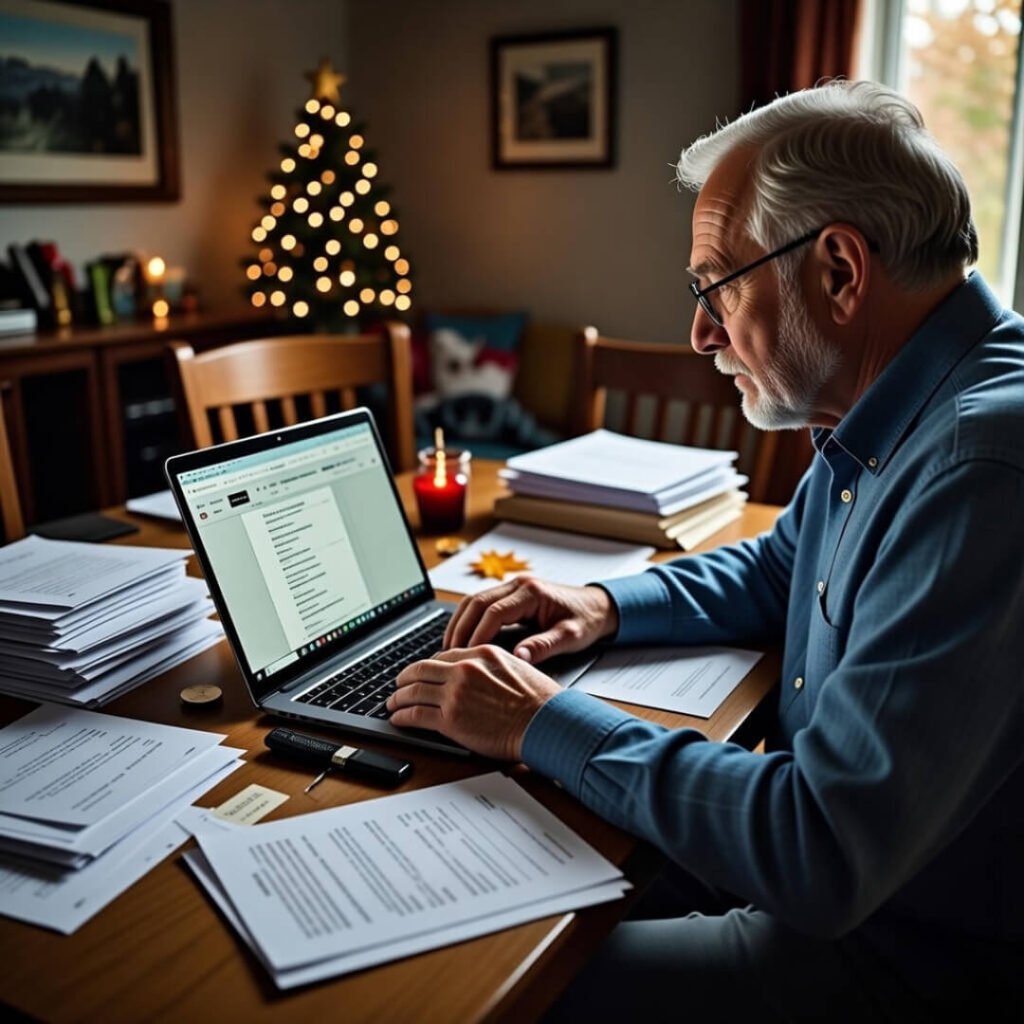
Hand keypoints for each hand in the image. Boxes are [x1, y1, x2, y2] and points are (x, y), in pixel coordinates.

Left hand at [387, 645, 560, 759]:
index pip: (444, 655)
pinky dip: (402, 716)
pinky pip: (415, 714)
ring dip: (398, 697)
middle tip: (399, 684)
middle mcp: (464, 669)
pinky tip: (398, 719)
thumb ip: (493, 665)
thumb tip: (481, 672)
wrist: (545, 722)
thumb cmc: (539, 700)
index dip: (429, 666)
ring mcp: (455, 694)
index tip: (423, 673)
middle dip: (405, 677)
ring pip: (413, 691)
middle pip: (421, 669)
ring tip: (392, 703)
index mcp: (481, 653)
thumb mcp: (517, 666)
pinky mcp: (450, 719)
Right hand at [444, 576, 618, 664]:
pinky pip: (481, 603)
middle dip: (460, 628)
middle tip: (449, 654)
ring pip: (474, 600)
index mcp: (532, 592)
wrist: (597, 606)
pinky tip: (461, 638)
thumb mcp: (571, 637)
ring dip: (459, 622)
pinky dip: (467, 619)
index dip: (478, 634)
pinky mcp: (510, 594)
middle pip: (477, 602)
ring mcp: (512, 586)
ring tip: (449, 648)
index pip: (494, 611)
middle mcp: (518, 585)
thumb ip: (544, 646)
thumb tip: (518, 658)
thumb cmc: (586, 620)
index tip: (467, 655)